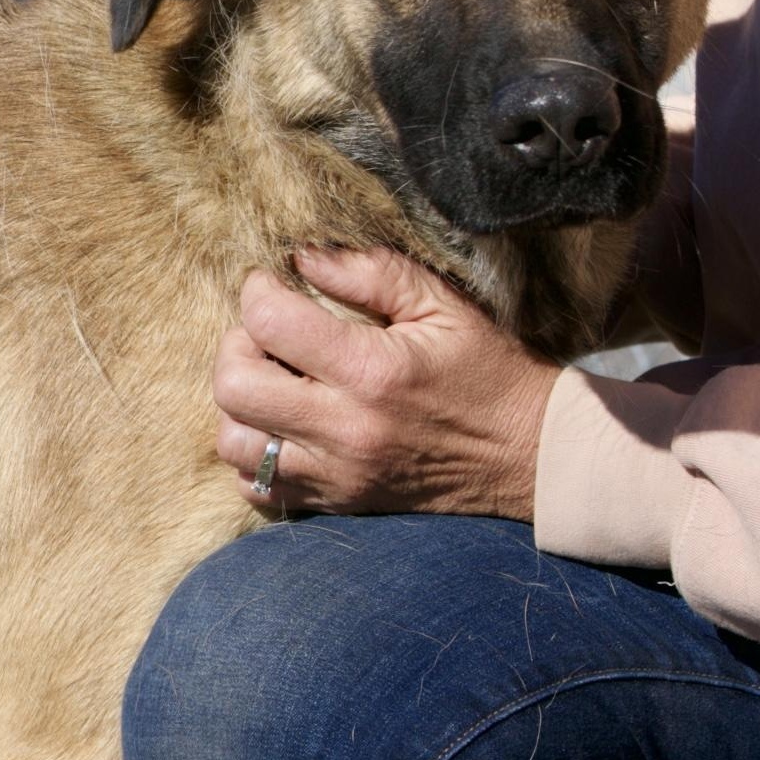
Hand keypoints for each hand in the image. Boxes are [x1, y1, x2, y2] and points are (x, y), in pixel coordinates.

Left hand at [213, 245, 560, 518]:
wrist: (525, 455)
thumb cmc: (485, 371)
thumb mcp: (443, 306)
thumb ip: (371, 272)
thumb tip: (301, 259)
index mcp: (372, 371)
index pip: (269, 323)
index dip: (257, 292)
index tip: (271, 285)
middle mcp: (344, 428)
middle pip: (234, 386)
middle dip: (237, 347)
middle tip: (267, 336)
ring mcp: (334, 472)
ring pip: (233, 441)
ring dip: (241, 405)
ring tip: (274, 382)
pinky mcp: (332, 501)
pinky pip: (255, 486)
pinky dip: (254, 456)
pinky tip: (283, 427)